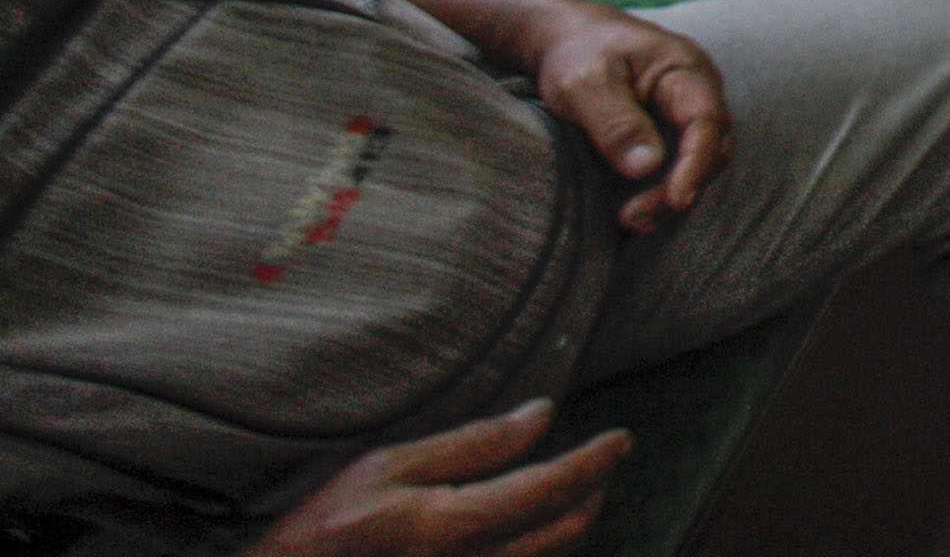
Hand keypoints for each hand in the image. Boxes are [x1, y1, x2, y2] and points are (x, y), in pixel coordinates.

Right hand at [248, 402, 629, 556]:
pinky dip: (539, 547)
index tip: (621, 438)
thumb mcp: (385, 470)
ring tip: (573, 486)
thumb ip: (470, 445)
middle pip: (565, 533)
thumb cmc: (321, 532)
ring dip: (571, 522)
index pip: (551, 490)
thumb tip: (542, 415)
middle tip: (601, 459)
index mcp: (453, 528)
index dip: (595, 461)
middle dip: (593, 493)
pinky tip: (531, 525)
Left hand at [522, 2, 730, 234]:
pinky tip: (635, 210)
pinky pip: (679, 164)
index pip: (706, 121)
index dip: (696, 164)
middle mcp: (696, 92)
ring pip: (699, 162)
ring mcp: (685, 112)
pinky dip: (662, 190)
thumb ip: (615, 121)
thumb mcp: (585, 83)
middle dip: (681, 188)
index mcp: (685, 69)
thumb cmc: (578, 53)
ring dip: (670, 196)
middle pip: (712, 147)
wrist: (567, 38)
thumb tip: (647, 167)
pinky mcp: (670, 130)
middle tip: (633, 218)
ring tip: (630, 221)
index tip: (676, 199)